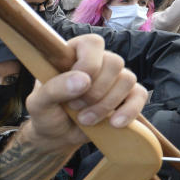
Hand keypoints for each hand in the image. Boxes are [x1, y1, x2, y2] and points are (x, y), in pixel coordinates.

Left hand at [23, 34, 146, 149]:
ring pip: (127, 79)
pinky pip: (140, 95)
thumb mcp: (39, 102)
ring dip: (106, 104)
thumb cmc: (46, 112)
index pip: (93, 44)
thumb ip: (54, 88)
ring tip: (86, 119)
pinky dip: (129, 111)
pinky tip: (114, 123)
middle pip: (114, 63)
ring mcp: (114, 78)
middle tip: (74, 107)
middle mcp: (98, 61)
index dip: (88, 65)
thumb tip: (84, 80)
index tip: (74, 87)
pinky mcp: (126, 97)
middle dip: (95, 92)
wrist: (57, 135)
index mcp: (74, 52)